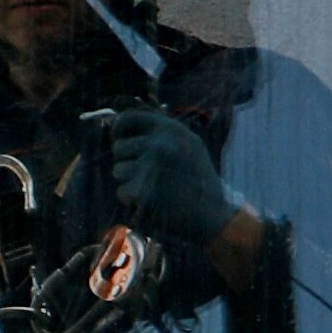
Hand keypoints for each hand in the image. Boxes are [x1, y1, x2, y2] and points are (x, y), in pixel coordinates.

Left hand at [103, 106, 233, 250]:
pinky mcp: (141, 191)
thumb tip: (117, 120)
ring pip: (118, 170)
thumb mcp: (187, 144)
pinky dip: (133, 200)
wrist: (213, 214)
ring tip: (157, 188)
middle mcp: (159, 144)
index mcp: (171, 129)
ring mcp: (149, 167)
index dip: (119, 129)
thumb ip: (158, 131)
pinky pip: (122, 192)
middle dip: (129, 161)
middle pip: (119, 148)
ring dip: (131, 181)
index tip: (118, 138)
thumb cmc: (197, 179)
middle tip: (152, 175)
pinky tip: (154, 202)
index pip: (128, 118)